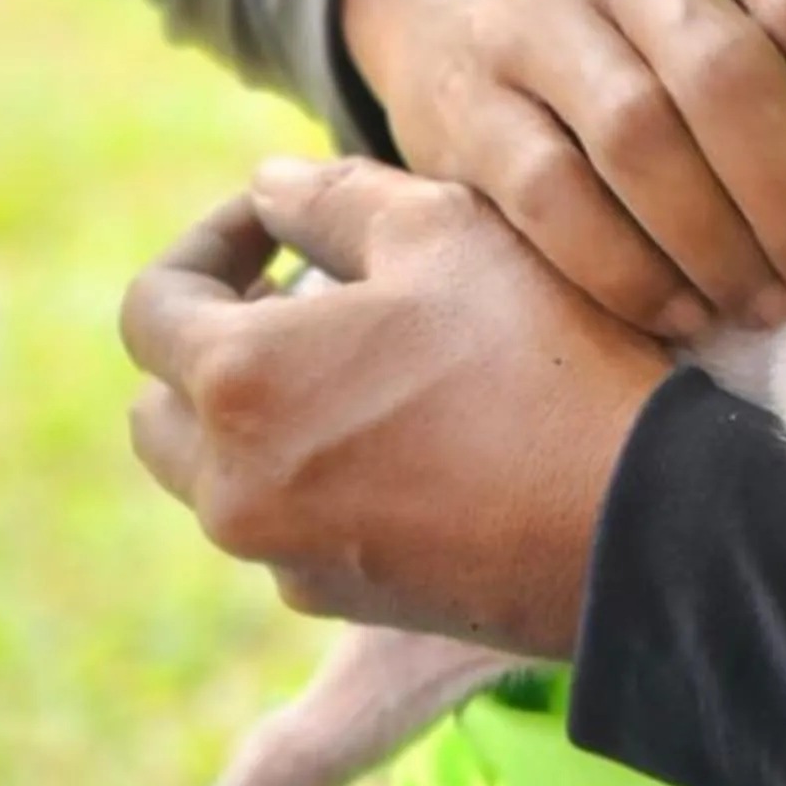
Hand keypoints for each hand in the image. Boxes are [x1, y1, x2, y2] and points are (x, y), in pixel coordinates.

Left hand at [120, 158, 670, 652]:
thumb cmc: (541, 357)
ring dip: (259, 408)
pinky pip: (285, 522)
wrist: (635, 521)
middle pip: (161, 404)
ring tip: (364, 357)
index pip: (150, 305)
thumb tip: (269, 188)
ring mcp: (283, 556)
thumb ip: (332, 195)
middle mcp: (233, 487)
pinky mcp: (342, 598)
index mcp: (239, 383)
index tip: (281, 221)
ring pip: (218, 471)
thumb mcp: (443, 229)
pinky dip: (311, 471)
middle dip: (213, 338)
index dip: (210, 242)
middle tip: (305, 289)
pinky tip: (409, 429)